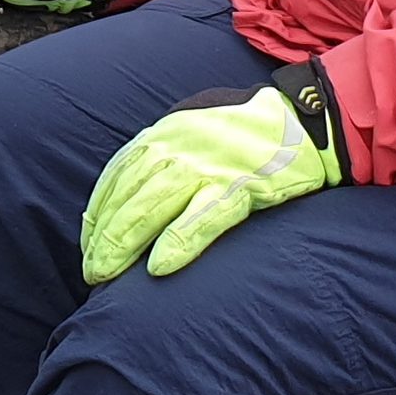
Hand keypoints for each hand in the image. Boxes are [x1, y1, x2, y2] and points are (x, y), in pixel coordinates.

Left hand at [79, 67, 350, 283]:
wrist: (306, 119)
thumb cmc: (247, 130)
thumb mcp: (196, 127)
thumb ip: (165, 151)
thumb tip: (132, 187)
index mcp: (167, 132)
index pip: (119, 173)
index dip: (100, 211)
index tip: (89, 242)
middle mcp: (181, 146)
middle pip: (130, 194)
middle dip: (104, 235)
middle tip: (90, 271)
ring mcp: (211, 166)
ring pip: (154, 206)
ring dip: (124, 242)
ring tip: (105, 275)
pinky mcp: (243, 186)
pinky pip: (204, 218)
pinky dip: (179, 242)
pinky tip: (159, 268)